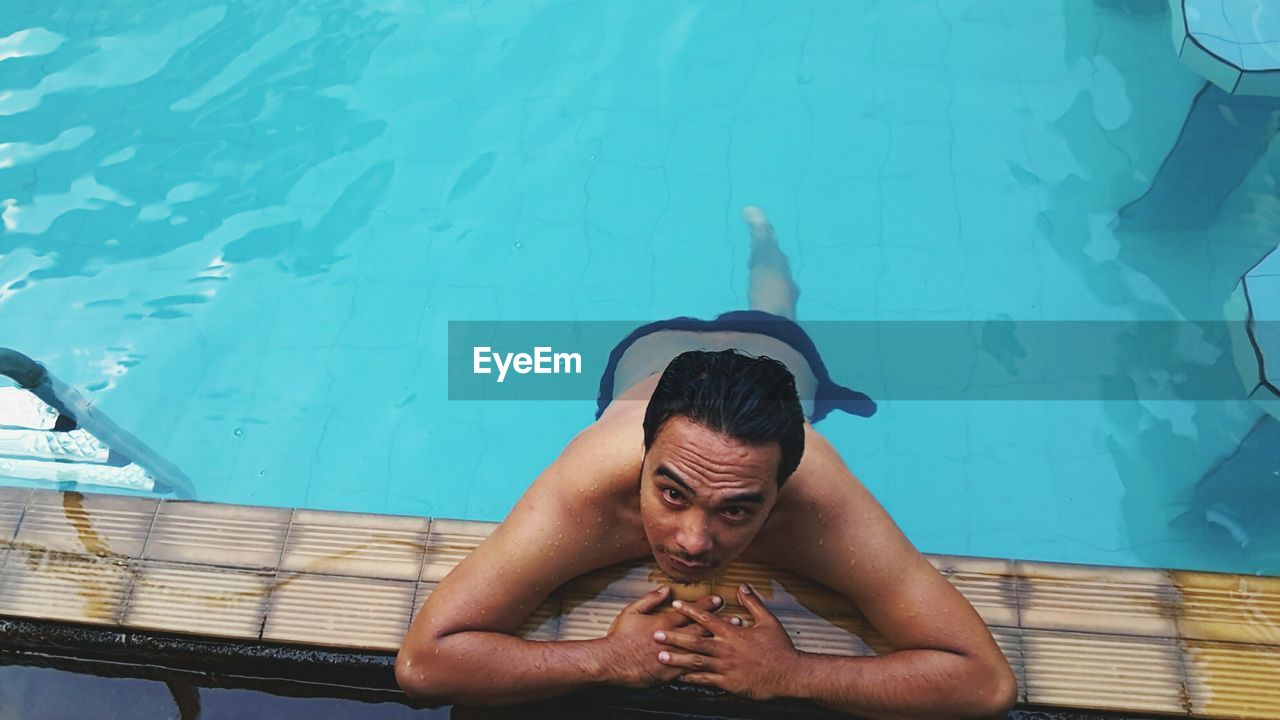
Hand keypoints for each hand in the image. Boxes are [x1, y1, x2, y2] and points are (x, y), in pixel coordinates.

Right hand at [604, 586, 725, 688]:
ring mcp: (674, 656)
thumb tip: (666, 589)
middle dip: (720, 624)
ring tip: (733, 640)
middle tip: (736, 619)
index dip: (706, 605)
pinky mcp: (671, 672)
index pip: (690, 611)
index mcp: (665, 622)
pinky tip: (717, 666)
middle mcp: (673, 638)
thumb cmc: (620, 637)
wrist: (613, 661)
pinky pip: (692, 669)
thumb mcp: (632, 611)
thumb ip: (651, 599)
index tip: (718, 600)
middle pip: (702, 629)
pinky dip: (705, 666)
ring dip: (718, 643)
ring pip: (701, 648)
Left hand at [656, 583, 799, 699]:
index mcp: (733, 633)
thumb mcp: (768, 621)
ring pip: (696, 661)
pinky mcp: (728, 683)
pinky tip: (678, 677)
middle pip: (695, 640)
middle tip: (656, 633)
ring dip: (677, 658)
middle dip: (674, 636)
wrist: (789, 674)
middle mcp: (726, 649)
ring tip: (660, 656)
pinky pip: (705, 680)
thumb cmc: (780, 648)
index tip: (675, 605)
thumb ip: (753, 603)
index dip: (689, 611)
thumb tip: (742, 587)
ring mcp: (725, 667)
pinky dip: (691, 678)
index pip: (707, 619)